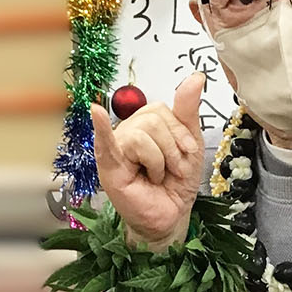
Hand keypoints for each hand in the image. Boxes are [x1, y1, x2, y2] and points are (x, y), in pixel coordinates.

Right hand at [91, 73, 205, 248]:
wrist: (171, 215)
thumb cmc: (176, 182)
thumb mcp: (188, 143)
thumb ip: (187, 110)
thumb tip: (196, 76)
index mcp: (144, 124)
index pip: (160, 110)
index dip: (179, 132)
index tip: (186, 153)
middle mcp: (126, 132)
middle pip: (152, 120)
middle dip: (171, 148)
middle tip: (170, 170)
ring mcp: (115, 149)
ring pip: (142, 135)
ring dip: (159, 162)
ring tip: (155, 177)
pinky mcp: (109, 168)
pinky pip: (107, 143)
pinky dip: (102, 128)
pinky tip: (95, 111)